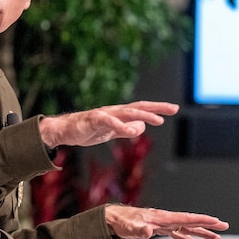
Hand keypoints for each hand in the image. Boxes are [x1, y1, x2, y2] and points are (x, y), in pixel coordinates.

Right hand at [38, 101, 177, 148]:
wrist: (64, 130)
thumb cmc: (87, 129)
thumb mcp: (111, 132)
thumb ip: (125, 129)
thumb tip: (141, 127)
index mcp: (118, 113)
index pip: (141, 109)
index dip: (157, 108)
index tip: (173, 109)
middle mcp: (114, 110)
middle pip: (139, 106)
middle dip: (157, 107)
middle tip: (174, 108)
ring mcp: (104, 114)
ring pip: (127, 112)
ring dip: (144, 115)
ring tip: (158, 120)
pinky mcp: (94, 120)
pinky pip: (110, 122)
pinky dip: (121, 126)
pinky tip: (132, 131)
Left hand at [104, 205, 228, 238]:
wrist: (115, 220)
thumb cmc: (123, 222)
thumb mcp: (131, 227)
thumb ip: (141, 229)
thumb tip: (148, 230)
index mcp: (163, 218)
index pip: (187, 218)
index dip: (202, 220)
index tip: (216, 221)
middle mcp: (167, 220)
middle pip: (192, 221)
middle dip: (208, 224)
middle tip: (224, 226)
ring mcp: (165, 225)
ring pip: (188, 228)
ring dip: (202, 233)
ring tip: (217, 238)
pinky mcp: (161, 230)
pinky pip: (179, 235)